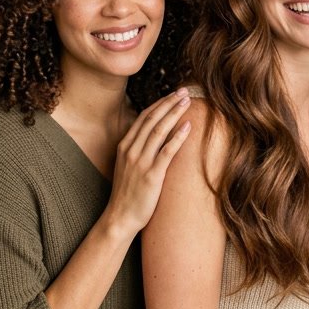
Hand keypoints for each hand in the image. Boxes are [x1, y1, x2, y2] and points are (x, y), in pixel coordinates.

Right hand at [106, 89, 191, 237]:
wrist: (120, 218)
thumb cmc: (128, 194)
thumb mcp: (128, 166)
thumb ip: (138, 150)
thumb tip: (155, 138)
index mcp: (125, 146)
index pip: (144, 118)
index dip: (160, 104)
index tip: (173, 94)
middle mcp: (131, 150)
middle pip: (152, 119)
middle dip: (169, 103)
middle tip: (184, 91)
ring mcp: (140, 162)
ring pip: (159, 131)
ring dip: (174, 113)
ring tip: (187, 102)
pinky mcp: (151, 175)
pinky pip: (166, 151)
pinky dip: (178, 137)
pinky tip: (188, 126)